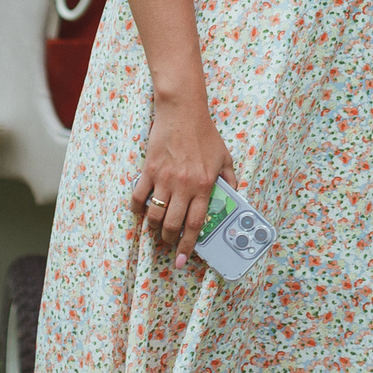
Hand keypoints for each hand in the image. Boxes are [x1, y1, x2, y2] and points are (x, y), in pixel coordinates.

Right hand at [135, 92, 238, 266]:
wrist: (183, 112)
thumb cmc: (205, 134)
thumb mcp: (225, 157)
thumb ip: (230, 180)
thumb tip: (234, 198)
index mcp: (205, 184)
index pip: (196, 224)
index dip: (188, 245)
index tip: (182, 260)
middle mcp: (184, 185)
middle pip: (172, 224)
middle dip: (168, 240)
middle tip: (168, 243)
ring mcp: (164, 178)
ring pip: (154, 215)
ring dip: (153, 227)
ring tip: (156, 228)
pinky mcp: (149, 170)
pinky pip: (138, 197)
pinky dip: (137, 208)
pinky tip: (142, 210)